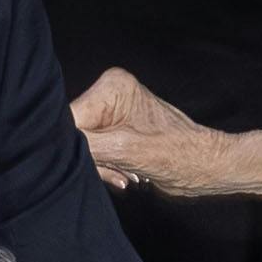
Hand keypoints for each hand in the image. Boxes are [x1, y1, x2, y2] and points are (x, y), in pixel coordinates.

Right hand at [72, 67, 261, 199]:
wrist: (208, 168)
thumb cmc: (181, 155)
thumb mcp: (126, 150)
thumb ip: (87, 144)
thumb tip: (53, 145)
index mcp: (112, 87)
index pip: (71, 117)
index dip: (74, 144)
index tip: (88, 163)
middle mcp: (110, 96)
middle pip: (75, 133)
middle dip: (92, 158)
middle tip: (118, 171)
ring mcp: (113, 115)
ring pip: (84, 147)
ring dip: (102, 167)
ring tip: (127, 173)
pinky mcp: (117, 133)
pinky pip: (96, 154)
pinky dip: (108, 169)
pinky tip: (127, 175)